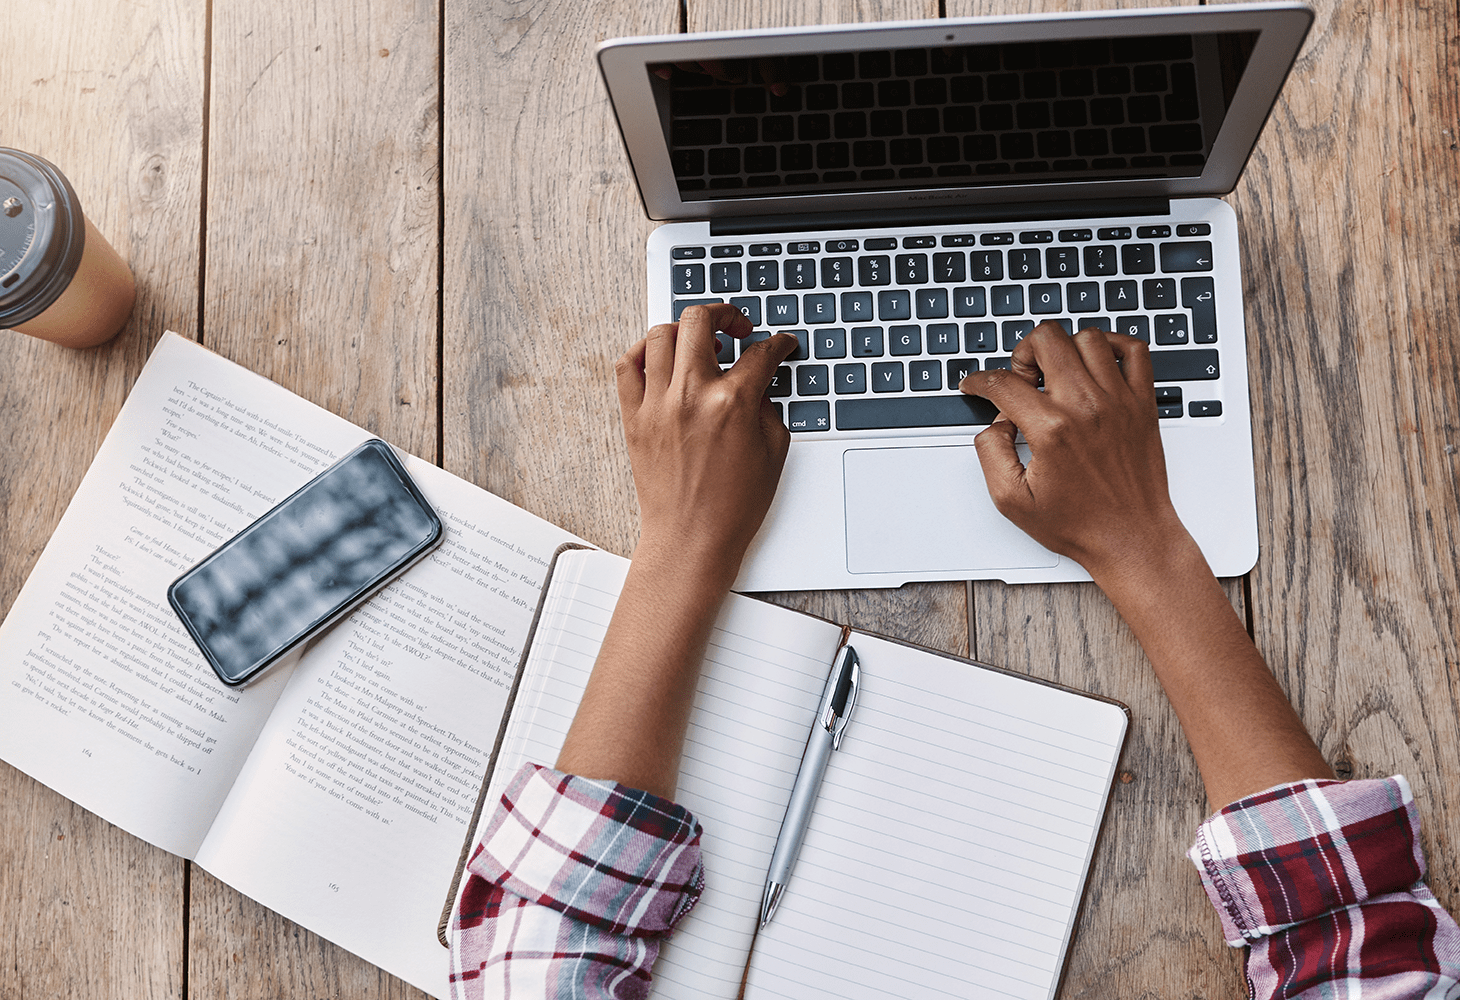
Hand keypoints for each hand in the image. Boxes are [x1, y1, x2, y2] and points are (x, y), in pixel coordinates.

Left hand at [616, 304, 797, 581]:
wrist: (691, 540)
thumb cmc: (732, 506)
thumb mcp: (773, 452)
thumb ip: (768, 406)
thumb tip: (758, 381)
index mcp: (733, 403)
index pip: (761, 353)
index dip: (778, 344)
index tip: (780, 345)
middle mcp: (691, 395)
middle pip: (701, 320)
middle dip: (726, 314)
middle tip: (737, 328)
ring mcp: (657, 404)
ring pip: (661, 333)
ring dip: (685, 330)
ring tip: (700, 344)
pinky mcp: (634, 417)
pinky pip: (628, 365)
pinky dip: (643, 351)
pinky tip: (661, 358)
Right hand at [959, 322, 1186, 579]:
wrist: (1131, 538)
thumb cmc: (1080, 523)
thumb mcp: (1011, 500)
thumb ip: (990, 453)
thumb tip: (994, 425)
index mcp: (1052, 430)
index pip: (1004, 382)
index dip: (979, 381)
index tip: (976, 386)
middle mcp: (1087, 407)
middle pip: (1047, 339)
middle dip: (1023, 354)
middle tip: (1024, 381)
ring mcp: (1119, 401)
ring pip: (1088, 337)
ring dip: (1064, 349)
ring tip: (1057, 375)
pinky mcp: (1143, 403)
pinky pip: (1135, 350)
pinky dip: (1114, 345)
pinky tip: (1097, 364)